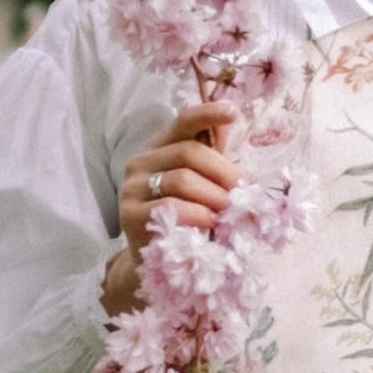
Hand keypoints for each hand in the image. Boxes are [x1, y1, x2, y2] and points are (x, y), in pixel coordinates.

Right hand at [118, 99, 240, 259]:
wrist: (157, 261)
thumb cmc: (185, 220)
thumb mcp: (201, 187)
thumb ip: (213, 159)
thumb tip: (232, 125)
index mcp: (160, 148)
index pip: (182, 122)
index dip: (207, 113)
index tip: (232, 112)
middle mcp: (141, 162)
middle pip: (189, 152)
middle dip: (223, 171)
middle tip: (243, 192)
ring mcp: (132, 188)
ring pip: (182, 180)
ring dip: (213, 196)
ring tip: (229, 211)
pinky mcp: (130, 215)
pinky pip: (171, 207)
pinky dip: (198, 214)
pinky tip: (210, 224)